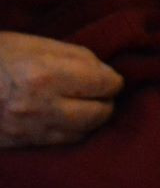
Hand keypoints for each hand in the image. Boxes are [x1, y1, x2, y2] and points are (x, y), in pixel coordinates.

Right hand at [0, 32, 120, 147]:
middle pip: (96, 114)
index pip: (102, 84)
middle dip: (106, 103)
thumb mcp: (36, 44)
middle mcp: (37, 106)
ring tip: (89, 107)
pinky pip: (57, 142)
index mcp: (44, 75)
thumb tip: (106, 73)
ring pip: (79, 133)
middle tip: (104, 94)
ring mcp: (25, 129)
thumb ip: (77, 57)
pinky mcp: (17, 143)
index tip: (111, 78)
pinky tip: (68, 120)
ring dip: (91, 120)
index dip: (113, 81)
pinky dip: (70, 132)